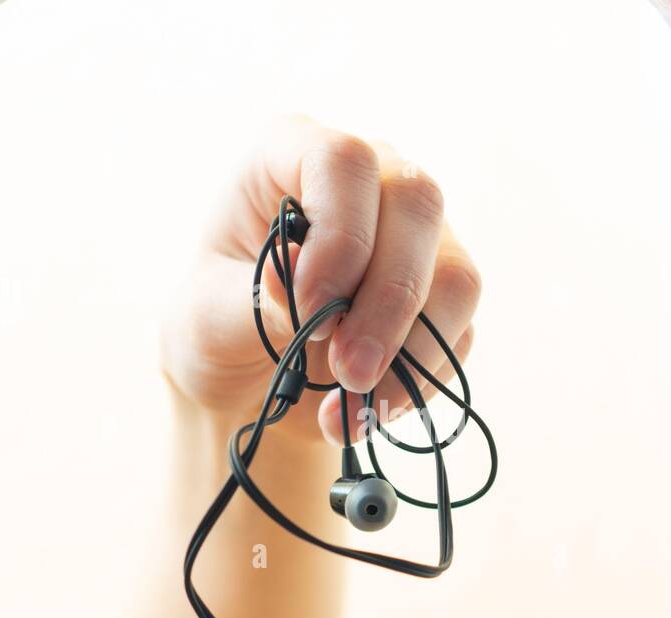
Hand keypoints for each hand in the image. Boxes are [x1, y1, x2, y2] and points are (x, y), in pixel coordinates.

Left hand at [162, 115, 480, 444]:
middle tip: (349, 374)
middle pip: (416, 206)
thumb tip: (294, 269)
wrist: (252, 381)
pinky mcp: (442, 293)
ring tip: (356, 410)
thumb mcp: (212, 319)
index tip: (313, 308)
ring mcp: (416, 233)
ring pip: (454, 274)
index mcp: (294, 154)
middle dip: (386, 302)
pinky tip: (370, 410)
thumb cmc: (221, 327)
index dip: (340, 232)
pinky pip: (457, 333)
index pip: (343, 160)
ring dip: (412, 352)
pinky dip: (418, 381)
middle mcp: (371, 179)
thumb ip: (257, 299)